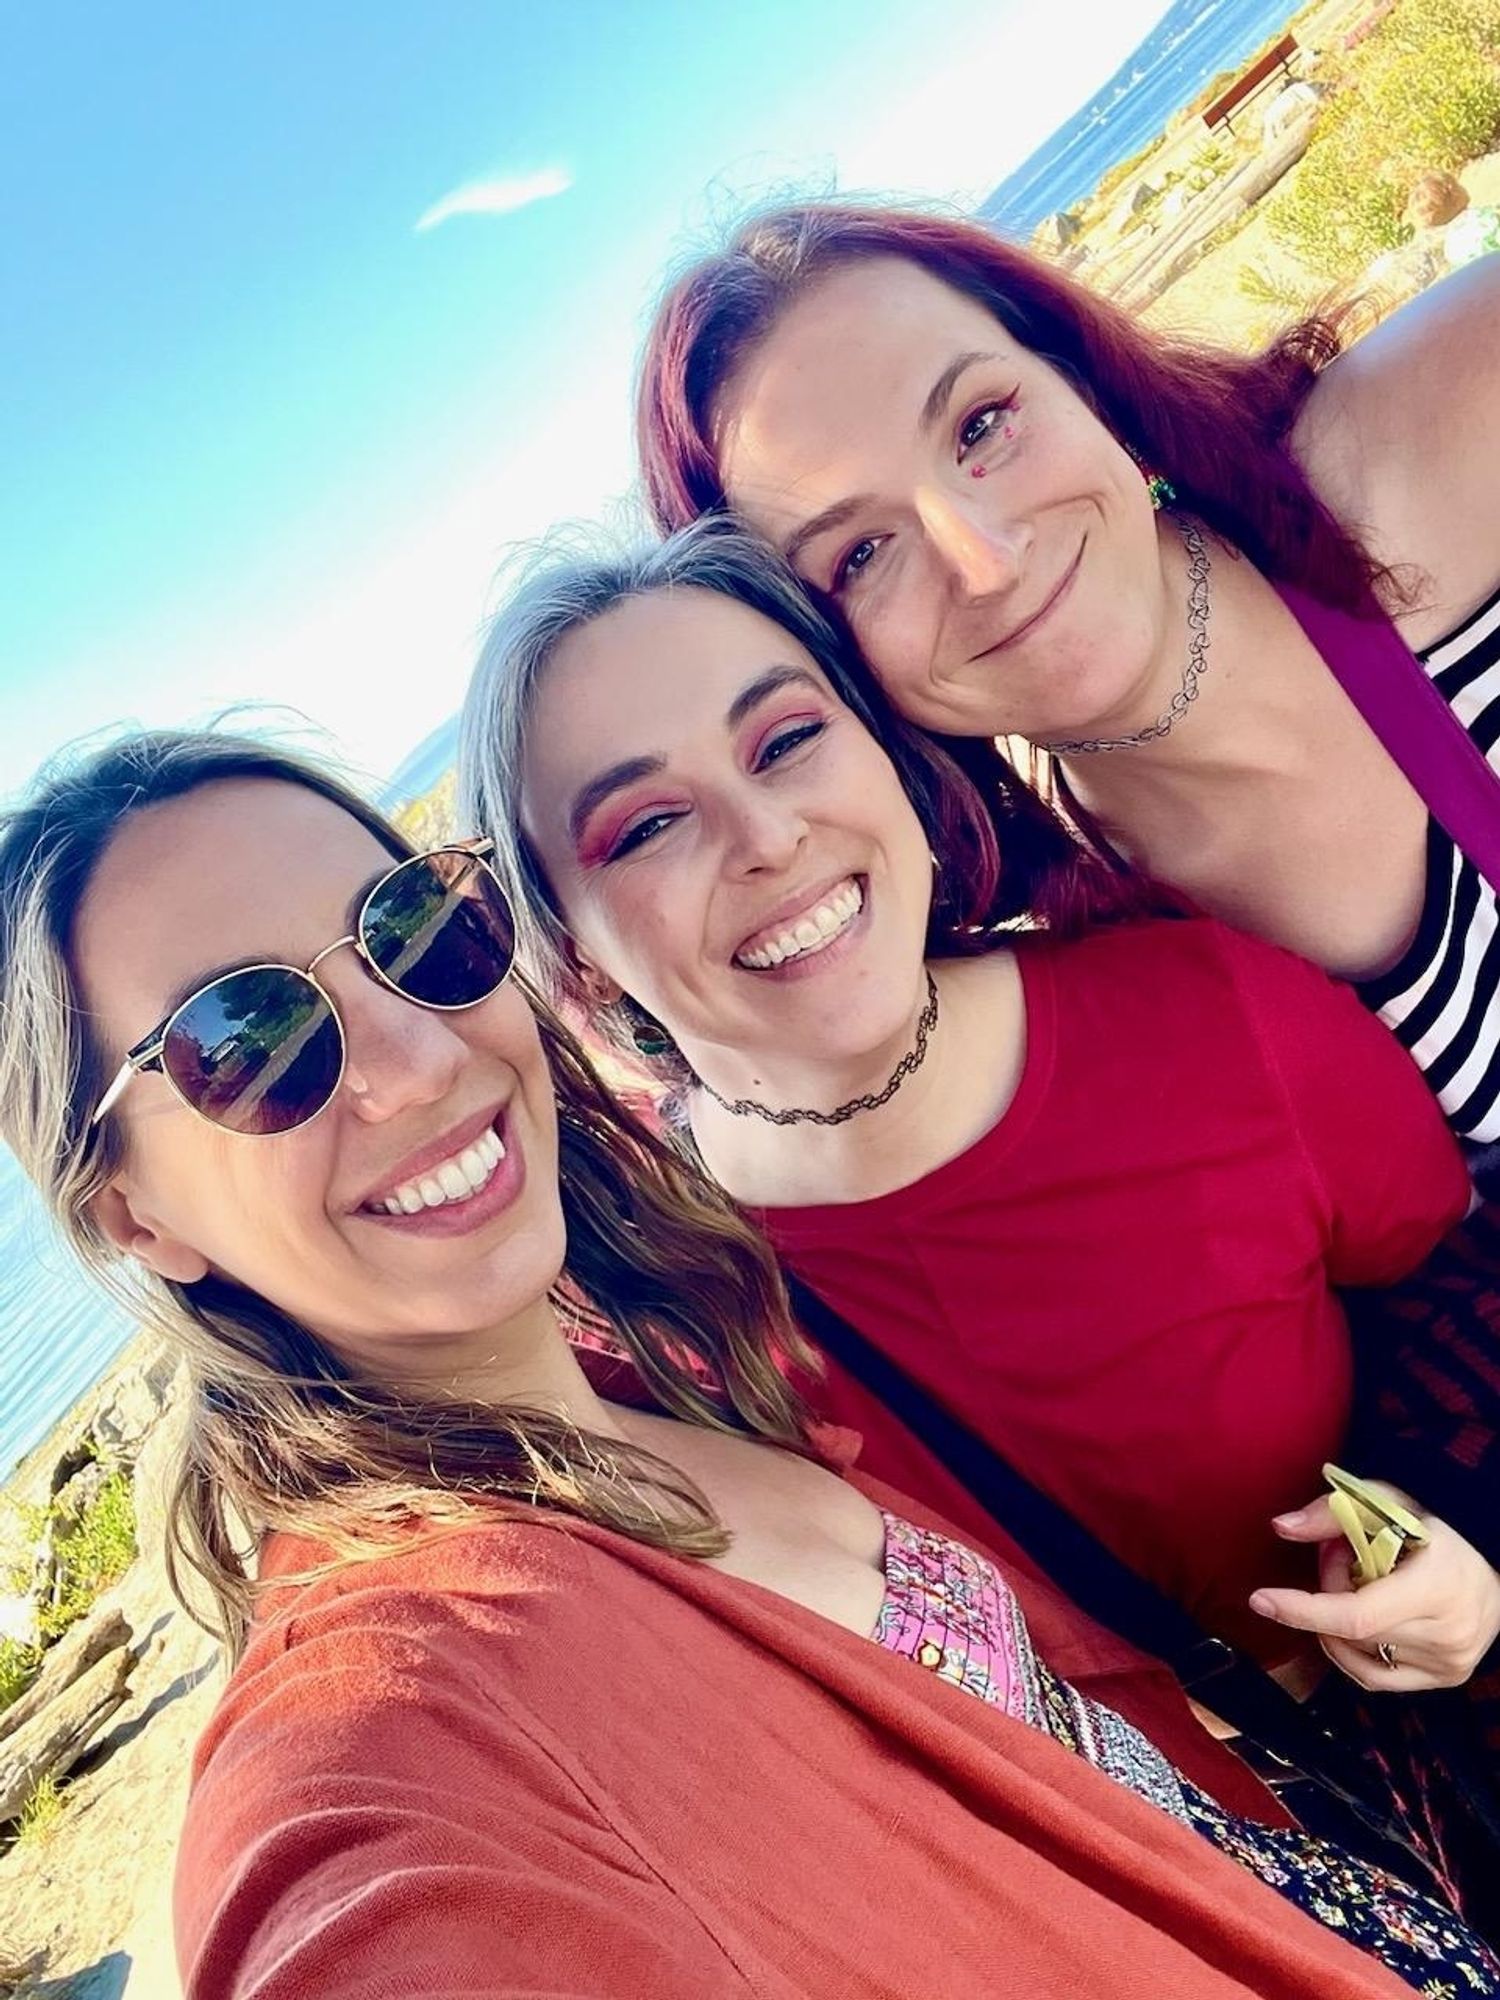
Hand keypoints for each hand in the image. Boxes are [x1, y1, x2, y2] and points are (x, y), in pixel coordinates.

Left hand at [1248, 1484, 1499, 1691]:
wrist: (1494, 1554)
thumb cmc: (1438, 1522)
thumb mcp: (1387, 1500)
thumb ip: (1332, 1512)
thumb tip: (1280, 1527)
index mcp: (1438, 1587)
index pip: (1357, 1616)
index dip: (1304, 1610)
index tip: (1261, 1599)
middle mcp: (1449, 1634)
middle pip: (1351, 1631)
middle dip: (1327, 1590)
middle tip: (1340, 1552)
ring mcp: (1451, 1663)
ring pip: (1359, 1654)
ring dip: (1339, 1621)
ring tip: (1359, 1579)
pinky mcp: (1448, 1677)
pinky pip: (1376, 1677)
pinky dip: (1351, 1649)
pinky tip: (1356, 1619)